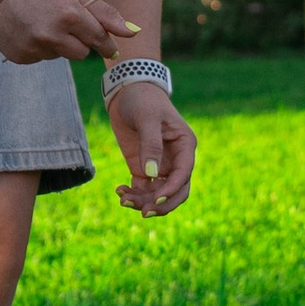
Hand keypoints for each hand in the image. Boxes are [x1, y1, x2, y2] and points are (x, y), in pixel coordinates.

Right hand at [0, 0, 137, 62]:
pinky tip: (27, 28)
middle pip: (81, 53)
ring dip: (57, 44)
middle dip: (79, 41)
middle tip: (65, 23)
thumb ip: (104, 14)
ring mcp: (33, 47)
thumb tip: (133, 32)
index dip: (106, 43)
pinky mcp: (18, 56)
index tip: (110, 47)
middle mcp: (51, 34)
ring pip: (59, 56)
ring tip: (41, 21)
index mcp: (69, 15)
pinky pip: (40, 57)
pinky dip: (38, 47)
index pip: (99, 40)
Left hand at [109, 83, 196, 218]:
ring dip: (143, 201)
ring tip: (123, 199)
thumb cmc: (142, 100)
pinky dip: (133, 195)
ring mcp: (159, 166)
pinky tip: (120, 191)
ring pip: (157, 194)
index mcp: (184, 146)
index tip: (155, 199)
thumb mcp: (147, 118)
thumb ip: (151, 146)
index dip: (171, 190)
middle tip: (143, 212)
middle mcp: (175, 159)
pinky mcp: (143, 168)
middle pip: (176, 191)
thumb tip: (152, 175)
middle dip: (161, 204)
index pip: (183, 175)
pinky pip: (142, 189)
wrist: (126, 92)